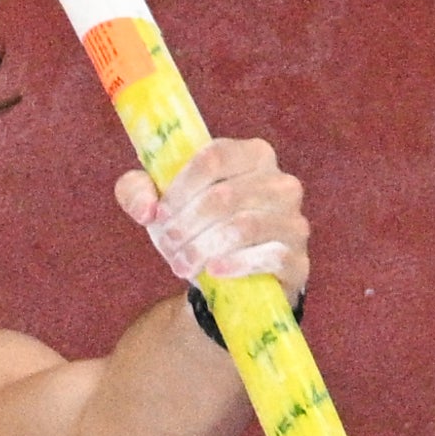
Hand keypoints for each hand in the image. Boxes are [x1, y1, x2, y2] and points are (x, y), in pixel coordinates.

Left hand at [115, 141, 309, 300]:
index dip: (181, 187)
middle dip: (187, 224)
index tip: (159, 213)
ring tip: (181, 263)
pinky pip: (269, 257)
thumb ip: (137, 190)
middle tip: (168, 243)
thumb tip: (146, 208)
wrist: (227, 280)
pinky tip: (213, 272)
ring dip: (203, 247)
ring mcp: (293, 222)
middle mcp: (281, 183)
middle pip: (225, 195)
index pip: (215, 157)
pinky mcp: (297, 259)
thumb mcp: (161, 204)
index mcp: (253, 155)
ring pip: (244, 227)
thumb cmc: (196, 227)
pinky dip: (235, 264)